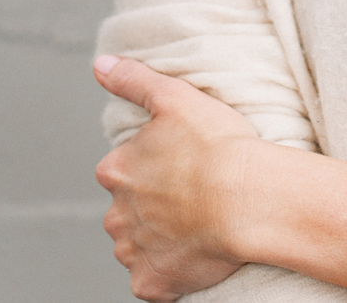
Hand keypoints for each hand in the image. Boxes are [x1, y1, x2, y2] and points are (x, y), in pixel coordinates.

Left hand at [93, 55, 266, 300]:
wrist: (247, 197)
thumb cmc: (217, 145)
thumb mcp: (175, 97)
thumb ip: (133, 80)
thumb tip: (99, 65)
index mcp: (116, 170)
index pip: (123, 172)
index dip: (154, 170)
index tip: (184, 168)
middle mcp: (115, 214)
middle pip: (128, 212)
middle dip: (152, 208)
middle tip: (193, 199)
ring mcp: (133, 252)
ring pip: (139, 247)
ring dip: (159, 241)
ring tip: (197, 228)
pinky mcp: (152, 282)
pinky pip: (154, 282)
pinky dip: (169, 274)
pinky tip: (195, 258)